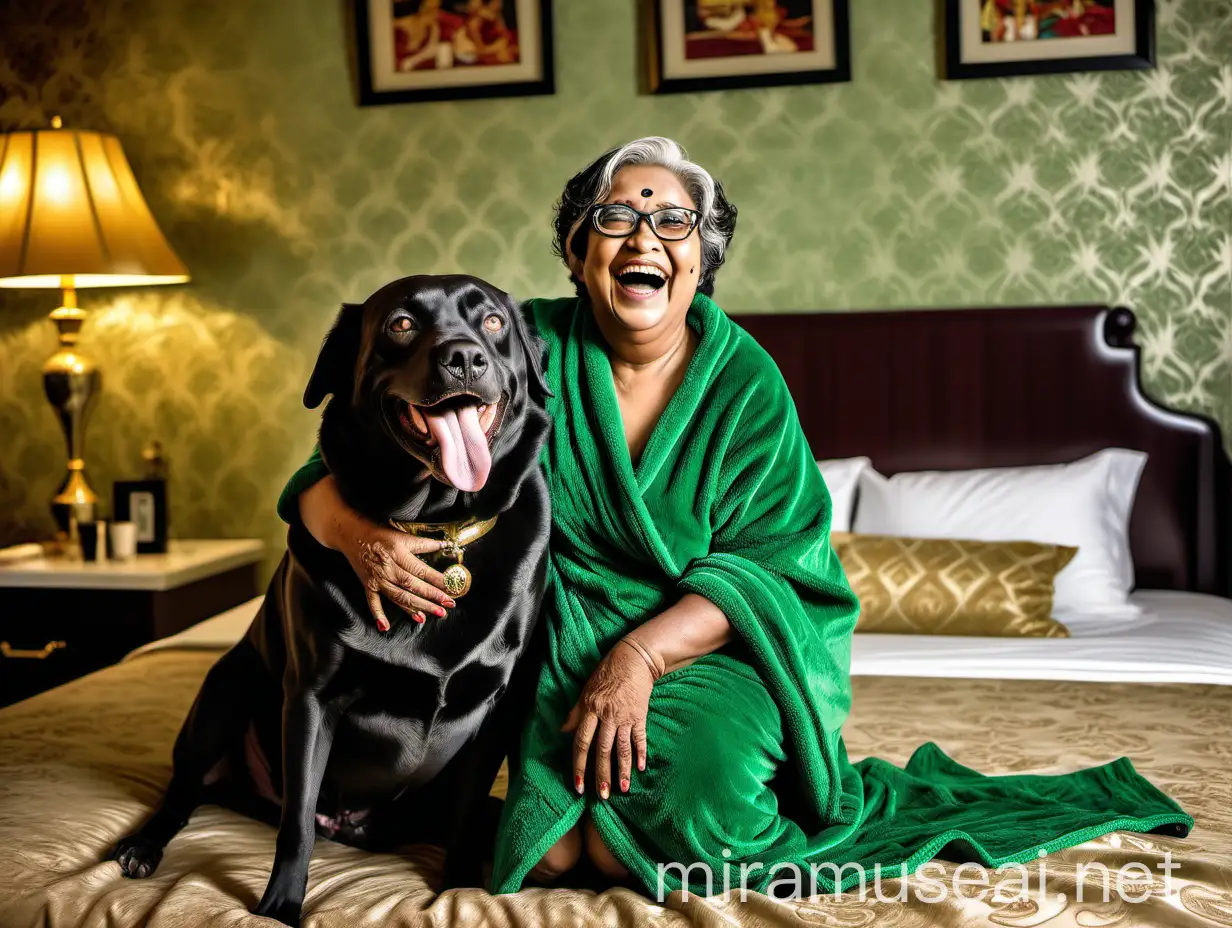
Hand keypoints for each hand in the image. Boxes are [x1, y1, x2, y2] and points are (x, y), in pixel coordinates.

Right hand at [300, 476, 454, 630]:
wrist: (352, 535)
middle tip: (448, 605)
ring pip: (398, 597)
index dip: (437, 580)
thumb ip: (424, 543)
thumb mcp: (403, 536)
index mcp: (398, 554)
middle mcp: (388, 569)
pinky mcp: (368, 586)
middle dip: (431, 597)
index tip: (451, 587)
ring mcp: (377, 579)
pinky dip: (378, 615)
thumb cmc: (380, 534)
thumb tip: (445, 544)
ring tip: (429, 616)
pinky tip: (385, 627)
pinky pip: (373, 603)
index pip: (421, 570)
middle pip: (412, 586)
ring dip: (414, 608)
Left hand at [560, 637, 660, 798]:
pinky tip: (641, 768)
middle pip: (602, 750)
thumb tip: (563, 731)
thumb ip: (575, 712)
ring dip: (622, 770)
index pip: (581, 742)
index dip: (579, 765)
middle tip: (601, 796)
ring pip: (622, 748)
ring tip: (622, 789)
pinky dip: (641, 753)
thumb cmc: (607, 672)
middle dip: (601, 775)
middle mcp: (606, 715)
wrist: (634, 658)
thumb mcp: (586, 690)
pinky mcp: (640, 715)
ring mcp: (624, 716)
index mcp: (590, 709)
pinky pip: (640, 738)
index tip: (578, 785)